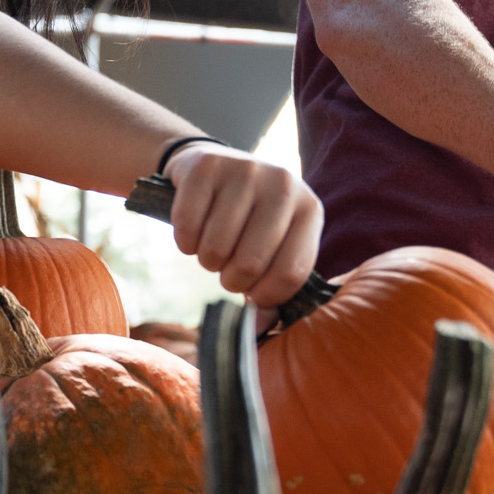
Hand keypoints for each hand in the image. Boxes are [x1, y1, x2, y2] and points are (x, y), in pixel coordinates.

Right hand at [162, 144, 323, 308]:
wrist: (216, 166)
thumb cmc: (249, 220)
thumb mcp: (274, 245)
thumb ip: (273, 287)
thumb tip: (258, 328)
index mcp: (309, 209)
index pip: (290, 274)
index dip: (265, 297)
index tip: (252, 295)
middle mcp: (283, 184)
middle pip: (250, 264)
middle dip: (231, 280)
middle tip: (227, 269)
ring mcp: (245, 170)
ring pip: (215, 248)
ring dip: (206, 260)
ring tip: (212, 247)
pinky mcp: (206, 165)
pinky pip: (187, 226)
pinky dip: (184, 241)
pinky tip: (194, 231)